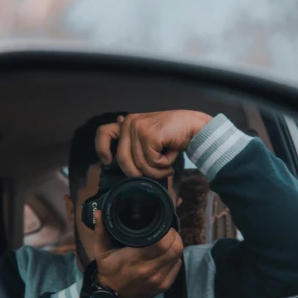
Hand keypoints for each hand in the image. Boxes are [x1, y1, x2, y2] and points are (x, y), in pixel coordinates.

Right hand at [93, 212, 183, 297]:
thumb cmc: (107, 271)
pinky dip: (175, 258)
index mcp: (135, 259)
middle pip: (175, 248)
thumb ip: (101, 230)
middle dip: (174, 236)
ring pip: (178, 256)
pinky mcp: (163, 287)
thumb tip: (100, 211)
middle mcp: (150, 270)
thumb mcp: (101, 250)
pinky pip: (177, 267)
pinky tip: (166, 255)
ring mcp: (159, 280)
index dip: (166, 231)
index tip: (162, 225)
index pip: (162, 242)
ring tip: (167, 241)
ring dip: (175, 246)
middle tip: (167, 231)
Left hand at [95, 110, 211, 178]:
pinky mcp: (148, 135)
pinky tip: (171, 154)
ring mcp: (138, 128)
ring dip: (156, 171)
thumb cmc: (174, 136)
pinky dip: (164, 164)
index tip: (107, 161)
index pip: (103, 133)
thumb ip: (135, 145)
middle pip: (122, 160)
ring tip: (167, 164)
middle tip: (155, 173)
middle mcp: (129, 123)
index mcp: (128, 123)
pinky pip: (151, 162)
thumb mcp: (151, 139)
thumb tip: (114, 157)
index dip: (102, 149)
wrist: (195, 127)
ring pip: (139, 164)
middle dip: (138, 173)